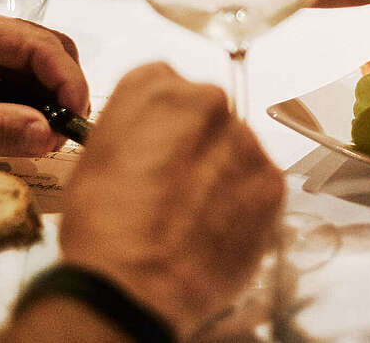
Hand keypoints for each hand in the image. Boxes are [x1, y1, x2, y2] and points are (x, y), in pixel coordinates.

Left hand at [0, 0, 88, 160]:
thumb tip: (48, 135)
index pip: (37, 44)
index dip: (68, 80)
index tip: (79, 119)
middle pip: (43, 52)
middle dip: (62, 91)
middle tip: (66, 135)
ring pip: (32, 72)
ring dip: (47, 105)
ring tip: (47, 141)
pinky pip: (11, 90)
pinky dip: (26, 113)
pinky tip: (28, 137)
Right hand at [59, 63, 283, 337]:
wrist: (134, 284)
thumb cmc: (106, 229)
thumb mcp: (96, 159)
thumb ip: (134, 131)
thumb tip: (150, 140)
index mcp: (156, 90)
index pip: (168, 85)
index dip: (162, 123)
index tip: (161, 143)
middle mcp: (208, 104)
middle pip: (209, 115)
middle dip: (198, 145)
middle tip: (176, 186)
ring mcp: (246, 141)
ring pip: (238, 150)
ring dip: (224, 173)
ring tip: (194, 215)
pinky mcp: (273, 180)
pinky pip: (260, 183)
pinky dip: (245, 203)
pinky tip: (217, 227)